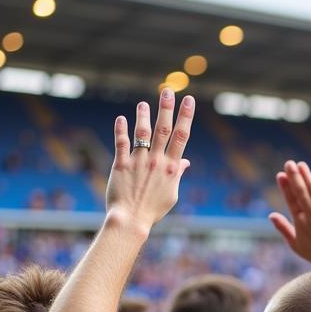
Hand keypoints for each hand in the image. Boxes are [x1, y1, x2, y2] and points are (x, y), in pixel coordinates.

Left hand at [106, 88, 194, 234]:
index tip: (189, 101)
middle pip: (164, 130)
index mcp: (171, 168)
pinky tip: (121, 119)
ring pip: (142, 133)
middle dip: (167, 109)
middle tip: (168, 91)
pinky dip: (121, 130)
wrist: (131, 220)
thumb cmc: (152, 210)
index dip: (185, 117)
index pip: (181, 137)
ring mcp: (138, 162)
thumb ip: (177, 174)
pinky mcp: (121, 164)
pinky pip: (121, 143)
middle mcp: (156, 162)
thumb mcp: (171, 194)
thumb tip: (185, 162)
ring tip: (143, 104)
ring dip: (144, 116)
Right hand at [269, 161, 310, 267]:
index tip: (280, 175)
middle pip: (300, 194)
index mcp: (300, 224)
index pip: (291, 202)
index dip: (285, 188)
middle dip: (294, 178)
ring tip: (300, 165)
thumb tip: (271, 215)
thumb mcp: (297, 246)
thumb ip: (284, 229)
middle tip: (288, 163)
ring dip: (306, 178)